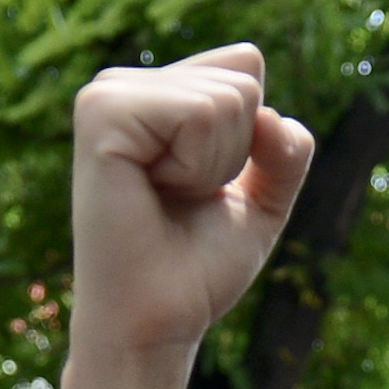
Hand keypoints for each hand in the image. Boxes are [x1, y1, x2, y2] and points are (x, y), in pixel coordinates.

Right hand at [67, 48, 313, 361]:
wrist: (158, 323)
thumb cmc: (198, 268)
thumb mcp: (263, 201)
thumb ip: (287, 148)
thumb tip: (272, 116)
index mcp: (154, 93)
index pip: (246, 65)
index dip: (252, 138)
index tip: (203, 187)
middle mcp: (124, 85)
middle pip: (242, 81)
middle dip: (233, 156)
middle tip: (181, 200)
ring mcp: (106, 95)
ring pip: (226, 99)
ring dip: (213, 167)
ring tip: (165, 199)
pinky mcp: (100, 115)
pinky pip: (196, 113)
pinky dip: (194, 168)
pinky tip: (152, 192)